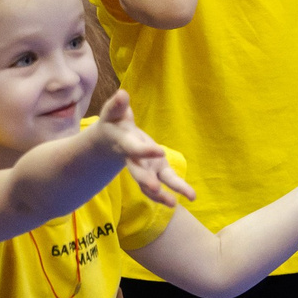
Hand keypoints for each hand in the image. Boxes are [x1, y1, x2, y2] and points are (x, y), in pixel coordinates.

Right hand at [87, 90, 196, 207]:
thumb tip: (122, 93)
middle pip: (138, 172)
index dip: (145, 151)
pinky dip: (171, 193)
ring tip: (175, 203)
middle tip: (155, 189)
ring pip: (149, 183)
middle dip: (146, 181)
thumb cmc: (114, 123)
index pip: (134, 148)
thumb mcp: (114, 112)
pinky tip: (189, 196)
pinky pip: (160, 185)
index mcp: (124, 143)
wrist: (108, 141)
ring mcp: (142, 167)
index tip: (160, 151)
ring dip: (160, 195)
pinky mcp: (152, 170)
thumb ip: (117, 105)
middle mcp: (133, 159)